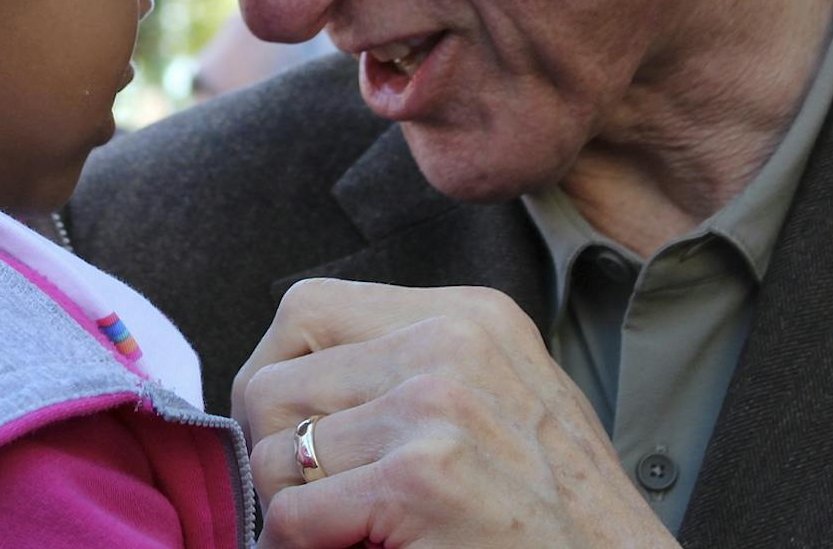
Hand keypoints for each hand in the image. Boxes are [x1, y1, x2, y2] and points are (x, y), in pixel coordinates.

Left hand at [233, 278, 677, 548]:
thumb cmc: (558, 515)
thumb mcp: (500, 401)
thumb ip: (411, 372)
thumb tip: (293, 381)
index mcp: (469, 316)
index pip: (307, 308)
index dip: (279, 376)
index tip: (292, 432)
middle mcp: (450, 343)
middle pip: (274, 378)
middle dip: (274, 450)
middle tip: (313, 499)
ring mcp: (437, 407)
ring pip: (273, 449)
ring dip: (293, 507)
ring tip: (347, 529)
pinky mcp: (422, 479)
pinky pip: (293, 513)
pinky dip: (302, 548)